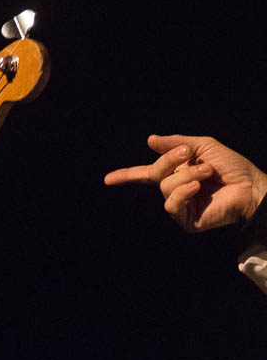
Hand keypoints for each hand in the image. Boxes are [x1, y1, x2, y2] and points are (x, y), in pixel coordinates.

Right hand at [104, 134, 266, 231]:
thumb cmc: (231, 167)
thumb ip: (175, 143)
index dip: (125, 176)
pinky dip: (184, 192)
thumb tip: (149, 140)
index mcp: (175, 173)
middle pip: (154, 174)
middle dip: (169, 161)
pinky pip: (172, 204)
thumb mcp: (202, 146)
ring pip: (164, 187)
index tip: (108, 179)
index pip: (145, 174)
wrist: (252, 186)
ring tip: (207, 173)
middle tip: (189, 154)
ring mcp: (180, 205)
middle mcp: (174, 189)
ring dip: (186, 176)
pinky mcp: (186, 220)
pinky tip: (198, 186)